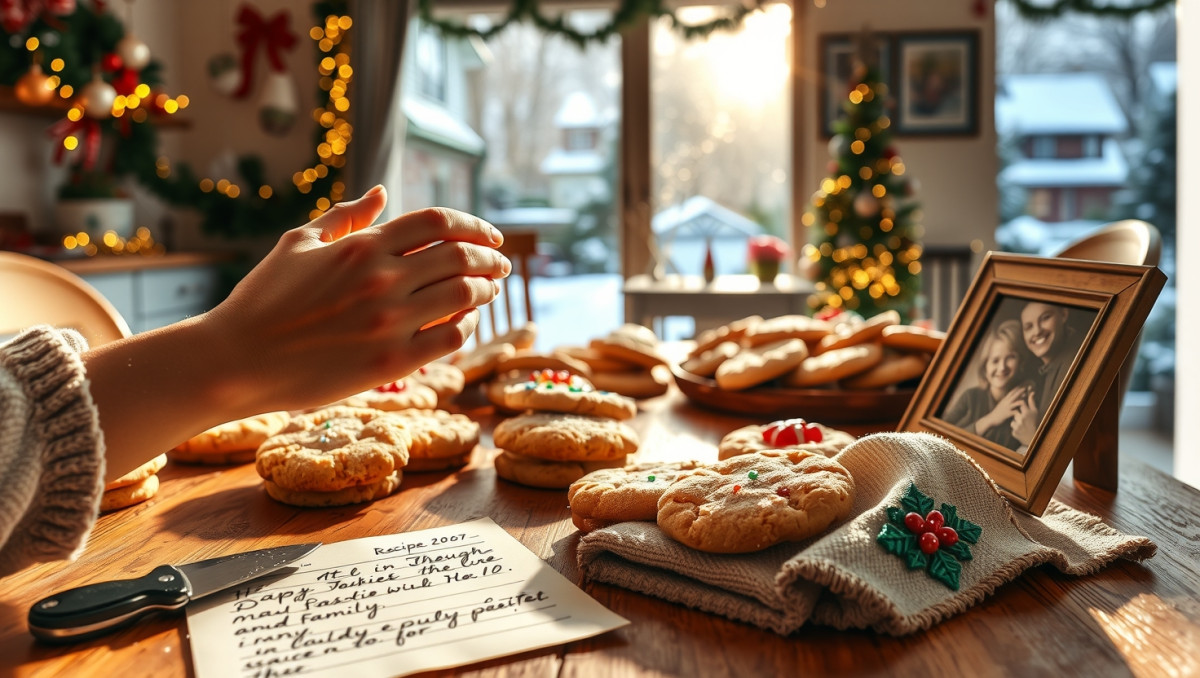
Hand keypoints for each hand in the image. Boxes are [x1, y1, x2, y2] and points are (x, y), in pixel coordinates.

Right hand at [203, 186, 510, 412]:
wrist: (235, 360)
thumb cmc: (263, 300)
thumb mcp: (299, 244)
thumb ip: (345, 215)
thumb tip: (382, 191)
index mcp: (361, 246)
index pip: (438, 222)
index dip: (474, 225)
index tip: (491, 236)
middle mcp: (381, 279)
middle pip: (461, 257)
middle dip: (490, 258)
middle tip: (501, 265)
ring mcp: (388, 322)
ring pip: (463, 296)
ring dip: (485, 291)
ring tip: (489, 291)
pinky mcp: (390, 362)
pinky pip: (450, 337)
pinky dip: (467, 326)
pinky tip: (464, 323)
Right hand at [976, 386, 1023, 432]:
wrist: (991, 419)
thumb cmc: (996, 413)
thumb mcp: (1001, 405)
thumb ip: (1006, 402)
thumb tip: (1009, 399)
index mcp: (1004, 400)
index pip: (1011, 392)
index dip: (1016, 389)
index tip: (1021, 386)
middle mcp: (1005, 402)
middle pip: (1014, 395)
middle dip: (1020, 391)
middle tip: (1025, 388)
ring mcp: (1007, 408)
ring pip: (1016, 402)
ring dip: (1021, 401)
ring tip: (1027, 399)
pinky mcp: (1007, 414)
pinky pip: (1015, 412)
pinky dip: (1020, 411)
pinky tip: (1024, 411)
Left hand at [1010, 389, 1039, 445]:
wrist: (1033, 437)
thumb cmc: (1034, 422)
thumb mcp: (1035, 412)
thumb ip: (1032, 402)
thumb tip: (1031, 392)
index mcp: (1027, 413)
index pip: (1021, 402)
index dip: (1020, 403)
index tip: (1021, 405)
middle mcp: (1022, 419)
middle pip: (1015, 412)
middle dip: (1018, 414)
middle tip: (1024, 418)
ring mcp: (1017, 426)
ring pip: (1013, 419)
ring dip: (1017, 421)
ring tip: (1024, 425)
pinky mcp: (1014, 432)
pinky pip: (1012, 426)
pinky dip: (1015, 427)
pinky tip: (1021, 429)